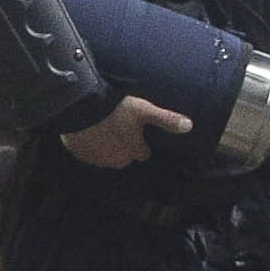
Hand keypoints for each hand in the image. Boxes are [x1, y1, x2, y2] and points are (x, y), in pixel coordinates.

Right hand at [57, 96, 183, 171]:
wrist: (80, 110)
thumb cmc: (115, 109)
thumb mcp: (144, 110)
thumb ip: (166, 119)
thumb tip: (189, 126)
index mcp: (134, 151)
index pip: (142, 153)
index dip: (140, 142)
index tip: (137, 131)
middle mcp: (118, 160)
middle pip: (124, 156)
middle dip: (123, 145)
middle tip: (118, 125)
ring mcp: (98, 160)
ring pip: (106, 155)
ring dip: (106, 145)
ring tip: (103, 127)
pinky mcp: (81, 156)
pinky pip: (88, 153)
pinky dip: (89, 145)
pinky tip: (88, 130)